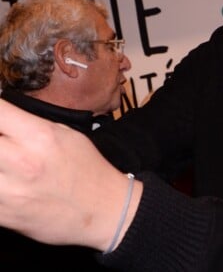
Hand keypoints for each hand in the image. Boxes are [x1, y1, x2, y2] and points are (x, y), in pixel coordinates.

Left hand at [0, 99, 141, 250]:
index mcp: (40, 136)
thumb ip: (30, 124)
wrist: (101, 209)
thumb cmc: (86, 168)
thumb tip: (2, 118)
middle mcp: (21, 161)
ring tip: (4, 160)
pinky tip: (6, 180)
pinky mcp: (2, 216)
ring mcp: (8, 191)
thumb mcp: (66, 134)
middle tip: (1, 139)